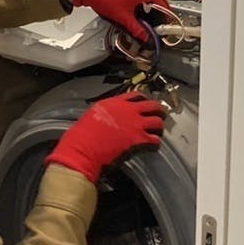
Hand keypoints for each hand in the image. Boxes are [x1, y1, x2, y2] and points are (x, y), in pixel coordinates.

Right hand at [45, 92, 165, 182]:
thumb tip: (112, 116)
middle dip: (159, 110)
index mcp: (115, 103)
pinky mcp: (139, 140)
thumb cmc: (83, 134)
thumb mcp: (94, 114)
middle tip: (160, 116)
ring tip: (158, 132)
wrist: (83, 148)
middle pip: (152, 106)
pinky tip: (153, 146)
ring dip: (159, 127)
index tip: (147, 104)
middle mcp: (128, 110)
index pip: (137, 96)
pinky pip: (155, 140)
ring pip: (158, 122)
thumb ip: (108, 112)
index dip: (145, 100)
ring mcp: (135, 125)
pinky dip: (156, 143)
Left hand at [71, 0, 168, 41]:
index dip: (164, 18)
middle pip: (158, 0)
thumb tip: (145, 36)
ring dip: (149, 8)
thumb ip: (137, 29)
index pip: (164, 6)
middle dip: (157, 13)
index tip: (164, 26)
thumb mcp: (124, 17)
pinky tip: (136, 11)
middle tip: (156, 25)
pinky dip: (142, 2)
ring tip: (145, 20)